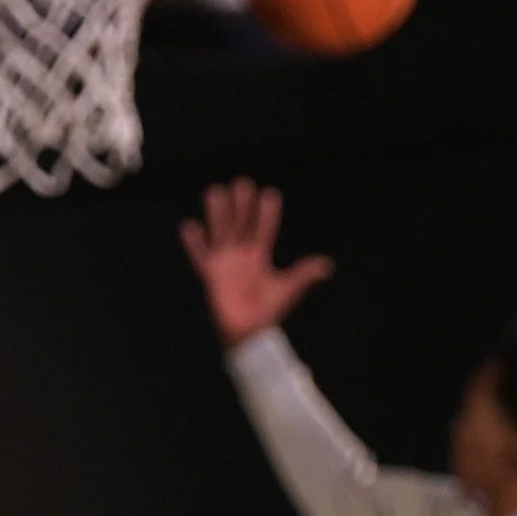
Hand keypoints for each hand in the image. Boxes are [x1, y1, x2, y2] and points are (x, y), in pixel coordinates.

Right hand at [178, 177, 334, 348]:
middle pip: (240, 222)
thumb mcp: (288, 288)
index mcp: (260, 255)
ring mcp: (225, 262)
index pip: (264, 228)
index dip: (267, 212)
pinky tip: (189, 225)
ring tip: (215, 190)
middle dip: (241, 204)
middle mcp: (241, 254)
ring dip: (217, 212)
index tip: (270, 193)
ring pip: (220, 231)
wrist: (249, 333)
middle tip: (242, 182)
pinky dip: (193, 242)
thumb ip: (304, 273)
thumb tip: (327, 265)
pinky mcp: (210, 274)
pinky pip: (199, 255)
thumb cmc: (268, 311)